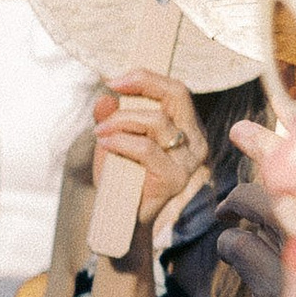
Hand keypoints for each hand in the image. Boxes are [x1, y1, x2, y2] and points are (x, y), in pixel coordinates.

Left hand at [92, 68, 208, 234]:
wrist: (120, 219)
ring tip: (100, 132)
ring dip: (121, 121)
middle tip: (111, 88)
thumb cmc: (120, 177)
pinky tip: (105, 145)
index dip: (147, 77)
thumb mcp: (112, 139)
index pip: (176, 90)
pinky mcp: (175, 178)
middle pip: (177, 94)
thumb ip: (110, 117)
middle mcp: (195, 140)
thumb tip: (105, 97)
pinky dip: (121, 142)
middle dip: (142, 84)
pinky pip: (146, 149)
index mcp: (186, 126)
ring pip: (157, 122)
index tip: (114, 78)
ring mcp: (188, 161)